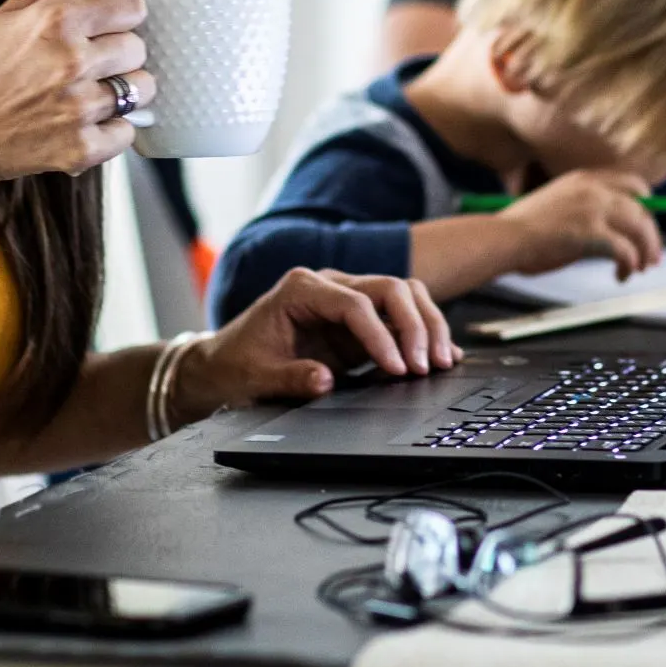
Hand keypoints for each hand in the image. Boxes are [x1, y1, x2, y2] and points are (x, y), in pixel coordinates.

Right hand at [0, 0, 156, 190]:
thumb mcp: (13, 8)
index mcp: (55, 20)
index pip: (132, 4)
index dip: (119, 14)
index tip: (103, 24)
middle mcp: (71, 62)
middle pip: (138, 46)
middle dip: (116, 52)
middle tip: (82, 63)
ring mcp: (78, 108)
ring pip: (142, 88)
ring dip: (120, 89)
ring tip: (83, 92)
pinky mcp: (81, 149)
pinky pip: (128, 131)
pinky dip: (110, 129)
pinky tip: (81, 122)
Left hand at [187, 268, 458, 407]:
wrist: (222, 364)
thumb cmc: (235, 365)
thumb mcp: (256, 377)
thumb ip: (290, 377)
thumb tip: (324, 381)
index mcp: (301, 288)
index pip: (356, 303)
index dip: (381, 335)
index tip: (398, 368)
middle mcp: (329, 285)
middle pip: (390, 289)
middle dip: (414, 326)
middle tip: (427, 366)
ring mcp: (347, 298)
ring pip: (403, 295)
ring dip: (427, 325)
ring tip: (443, 361)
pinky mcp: (358, 320)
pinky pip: (400, 316)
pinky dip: (422, 332)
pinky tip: (442, 354)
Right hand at [496, 170, 664, 280]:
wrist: (505, 237)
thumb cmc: (523, 229)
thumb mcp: (558, 205)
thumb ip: (585, 210)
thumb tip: (610, 232)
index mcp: (585, 178)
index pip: (633, 184)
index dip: (646, 205)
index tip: (647, 224)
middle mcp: (594, 188)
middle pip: (643, 208)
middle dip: (651, 234)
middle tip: (652, 256)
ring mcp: (594, 208)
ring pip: (640, 228)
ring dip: (644, 252)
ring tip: (638, 269)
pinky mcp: (593, 233)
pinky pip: (626, 250)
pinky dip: (629, 265)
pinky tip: (620, 275)